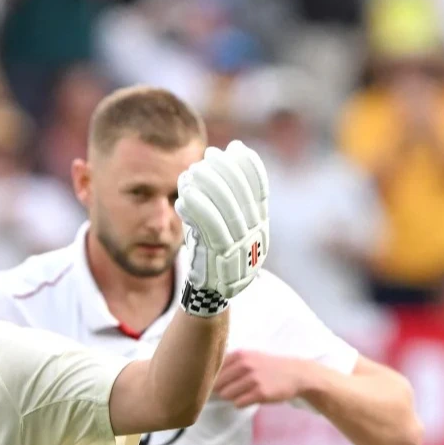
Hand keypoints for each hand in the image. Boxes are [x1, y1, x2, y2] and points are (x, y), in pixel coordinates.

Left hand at [175, 140, 268, 315]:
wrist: (210, 297)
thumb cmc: (212, 254)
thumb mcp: (225, 227)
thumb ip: (228, 202)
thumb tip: (230, 160)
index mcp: (260, 229)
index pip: (260, 192)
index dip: (249, 168)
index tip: (236, 147)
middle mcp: (254, 238)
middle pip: (242, 199)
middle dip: (226, 172)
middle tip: (209, 154)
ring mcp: (238, 250)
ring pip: (226, 212)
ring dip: (208, 188)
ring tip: (191, 171)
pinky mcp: (218, 260)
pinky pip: (209, 231)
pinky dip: (197, 211)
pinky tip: (183, 197)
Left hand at [214, 349, 306, 407]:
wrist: (297, 374)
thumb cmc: (268, 366)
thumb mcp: (249, 357)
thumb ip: (230, 363)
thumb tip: (206, 375)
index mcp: (239, 355)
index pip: (213, 370)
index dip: (211, 379)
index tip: (212, 384)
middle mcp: (245, 365)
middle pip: (217, 384)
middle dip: (221, 389)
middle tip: (231, 390)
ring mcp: (253, 379)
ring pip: (226, 394)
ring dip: (232, 397)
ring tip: (242, 393)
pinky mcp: (260, 393)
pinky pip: (238, 403)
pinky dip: (241, 403)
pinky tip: (249, 398)